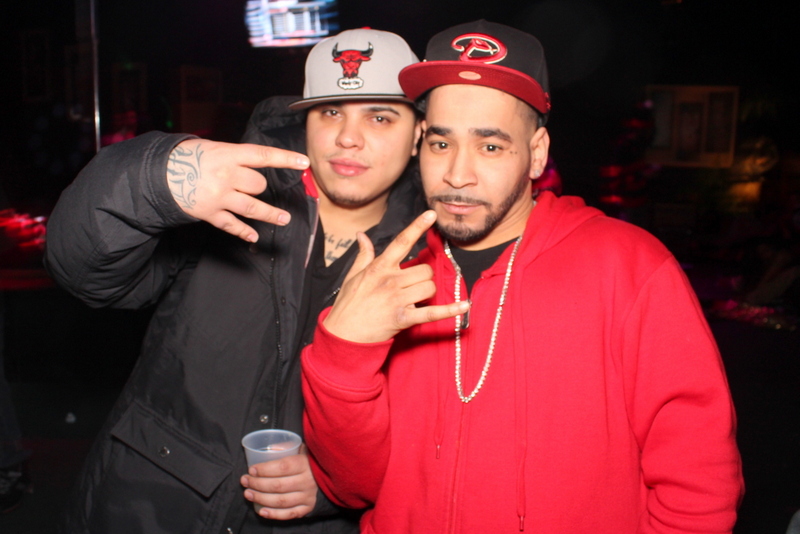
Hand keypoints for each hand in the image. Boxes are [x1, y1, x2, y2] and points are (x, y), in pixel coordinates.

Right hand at [166, 139, 309, 241]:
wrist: (156, 175)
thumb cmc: (184, 157)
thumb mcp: (211, 148)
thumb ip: (234, 157)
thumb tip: (254, 163)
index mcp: (227, 155)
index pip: (263, 156)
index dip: (285, 158)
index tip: (303, 162)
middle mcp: (226, 176)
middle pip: (258, 185)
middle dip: (260, 187)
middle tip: (253, 186)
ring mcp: (219, 197)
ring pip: (252, 208)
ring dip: (270, 215)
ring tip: (284, 219)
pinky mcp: (210, 213)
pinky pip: (232, 225)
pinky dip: (244, 232)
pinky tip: (254, 236)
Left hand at [240, 446, 317, 519]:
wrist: (332, 475)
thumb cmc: (311, 461)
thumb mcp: (303, 449)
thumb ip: (288, 447)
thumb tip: (271, 448)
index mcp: (305, 464)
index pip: (282, 467)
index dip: (264, 469)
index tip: (251, 469)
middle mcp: (307, 481)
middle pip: (277, 485)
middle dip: (257, 484)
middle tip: (245, 481)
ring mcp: (308, 496)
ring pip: (280, 501)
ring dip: (261, 498)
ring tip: (248, 493)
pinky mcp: (307, 508)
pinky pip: (289, 514)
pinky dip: (273, 514)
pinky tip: (261, 510)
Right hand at [323, 210, 469, 343]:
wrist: (343, 334)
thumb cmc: (349, 303)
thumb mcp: (353, 275)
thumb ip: (363, 254)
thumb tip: (362, 234)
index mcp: (379, 267)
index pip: (401, 242)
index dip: (417, 226)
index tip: (431, 214)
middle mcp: (390, 280)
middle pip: (424, 270)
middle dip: (423, 277)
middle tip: (412, 286)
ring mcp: (397, 299)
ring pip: (429, 287)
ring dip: (427, 292)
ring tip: (413, 299)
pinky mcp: (403, 318)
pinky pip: (432, 313)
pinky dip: (450, 311)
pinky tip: (465, 306)